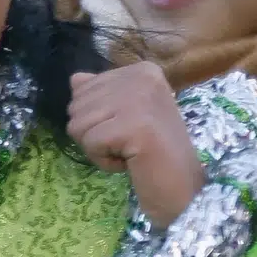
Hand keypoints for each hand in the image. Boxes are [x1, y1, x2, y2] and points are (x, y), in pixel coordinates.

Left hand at [70, 64, 205, 227]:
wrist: (181, 185)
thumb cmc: (152, 150)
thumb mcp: (125, 113)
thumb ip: (99, 94)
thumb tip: (75, 79)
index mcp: (141, 71)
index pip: (80, 88)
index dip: (95, 117)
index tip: (126, 127)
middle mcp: (142, 77)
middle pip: (75, 106)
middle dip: (93, 132)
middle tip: (127, 142)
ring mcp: (139, 100)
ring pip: (77, 125)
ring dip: (97, 148)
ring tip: (129, 151)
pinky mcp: (135, 125)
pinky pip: (90, 143)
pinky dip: (103, 160)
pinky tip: (130, 161)